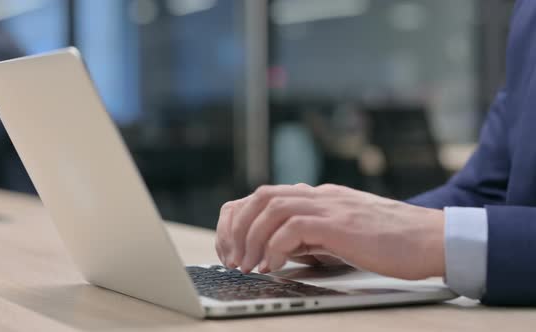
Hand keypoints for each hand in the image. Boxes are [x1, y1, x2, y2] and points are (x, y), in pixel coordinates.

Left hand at [215, 184, 444, 279]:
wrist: (431, 239)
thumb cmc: (391, 243)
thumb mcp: (342, 235)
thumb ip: (312, 236)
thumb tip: (278, 251)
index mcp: (319, 198)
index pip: (264, 195)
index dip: (240, 219)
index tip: (234, 247)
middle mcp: (320, 196)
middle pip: (260, 196)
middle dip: (237, 228)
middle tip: (233, 259)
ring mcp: (330, 206)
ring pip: (270, 208)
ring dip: (251, 238)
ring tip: (249, 265)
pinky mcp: (340, 224)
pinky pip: (294, 227)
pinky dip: (276, 247)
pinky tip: (276, 266)